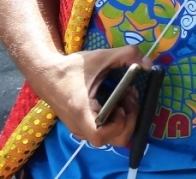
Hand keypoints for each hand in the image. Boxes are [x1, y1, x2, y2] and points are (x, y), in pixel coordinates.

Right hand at [33, 45, 149, 147]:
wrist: (46, 74)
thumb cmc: (72, 68)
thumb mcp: (101, 56)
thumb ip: (128, 55)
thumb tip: (149, 64)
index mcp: (81, 112)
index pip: (100, 136)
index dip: (118, 124)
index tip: (121, 104)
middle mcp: (79, 126)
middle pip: (113, 140)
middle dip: (128, 120)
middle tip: (130, 98)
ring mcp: (80, 128)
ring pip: (110, 136)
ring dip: (124, 117)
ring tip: (125, 95)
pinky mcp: (82, 126)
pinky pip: (103, 130)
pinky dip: (114, 118)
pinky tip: (116, 98)